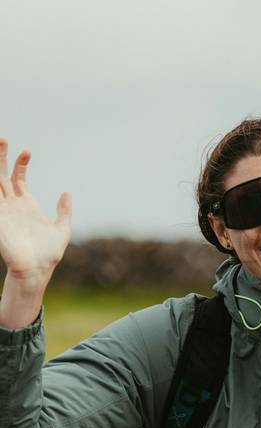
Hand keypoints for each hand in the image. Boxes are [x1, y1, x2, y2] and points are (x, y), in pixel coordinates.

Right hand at [0, 139, 71, 288]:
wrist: (37, 270)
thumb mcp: (62, 229)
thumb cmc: (48, 253)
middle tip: (2, 138)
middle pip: (1, 174)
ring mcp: (2, 210)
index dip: (21, 163)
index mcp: (26, 204)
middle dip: (0, 156)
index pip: (18, 177)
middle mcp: (11, 204)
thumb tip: (67, 192)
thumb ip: (64, 211)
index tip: (28, 151)